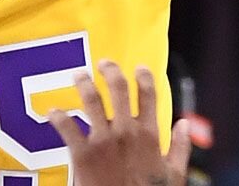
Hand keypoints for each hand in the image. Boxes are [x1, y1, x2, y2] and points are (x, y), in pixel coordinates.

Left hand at [47, 61, 192, 185]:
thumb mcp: (175, 175)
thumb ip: (181, 148)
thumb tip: (185, 124)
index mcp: (150, 136)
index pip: (149, 96)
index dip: (144, 78)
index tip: (139, 67)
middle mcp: (127, 132)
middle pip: (118, 90)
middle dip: (110, 71)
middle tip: (104, 63)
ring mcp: (104, 140)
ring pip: (92, 100)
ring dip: (84, 83)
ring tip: (78, 75)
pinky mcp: (83, 153)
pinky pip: (66, 127)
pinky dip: (57, 116)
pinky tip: (53, 112)